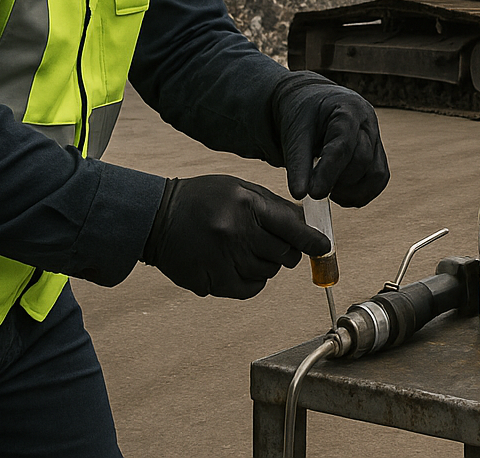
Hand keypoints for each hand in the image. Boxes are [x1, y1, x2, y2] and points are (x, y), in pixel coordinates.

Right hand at [141, 175, 329, 298]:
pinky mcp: (211, 281)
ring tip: (249, 250)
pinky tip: (242, 266)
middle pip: (284, 253)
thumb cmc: (203, 198)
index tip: (324, 247)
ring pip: (269, 272)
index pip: (292, 227)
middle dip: (288, 250)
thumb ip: (274, 206)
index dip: (313, 240)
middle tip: (277, 244)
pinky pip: (250, 289)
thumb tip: (306, 224)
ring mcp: (223, 259)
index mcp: (246, 205)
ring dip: (268, 264)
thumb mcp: (240, 189)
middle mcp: (236, 233)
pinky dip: (254, 281)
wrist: (155, 217)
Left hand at [272, 75, 389, 206]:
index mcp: (347, 109)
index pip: (343, 145)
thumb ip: (298, 164)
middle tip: (315, 191)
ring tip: (329, 192)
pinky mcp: (377, 153)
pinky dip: (361, 192)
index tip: (314, 194)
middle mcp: (368, 122)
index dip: (329, 172)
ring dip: (352, 191)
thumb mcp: (294, 134)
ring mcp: (376, 138)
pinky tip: (340, 193)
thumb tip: (300, 194)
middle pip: (362, 160)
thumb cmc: (303, 115)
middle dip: (339, 181)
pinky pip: (378, 179)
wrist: (312, 103)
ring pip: (376, 174)